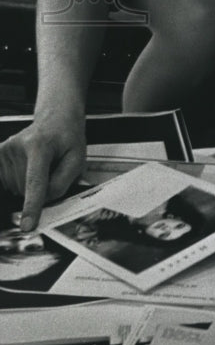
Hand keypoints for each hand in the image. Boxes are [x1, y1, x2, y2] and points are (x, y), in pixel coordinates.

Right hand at [0, 111, 85, 229]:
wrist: (55, 120)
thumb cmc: (67, 138)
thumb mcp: (77, 158)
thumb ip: (63, 182)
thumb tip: (45, 201)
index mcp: (40, 146)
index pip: (35, 182)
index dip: (32, 206)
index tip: (27, 225)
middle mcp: (18, 147)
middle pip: (26, 190)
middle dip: (40, 188)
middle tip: (50, 168)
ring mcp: (5, 150)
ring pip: (16, 189)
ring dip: (29, 184)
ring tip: (40, 165)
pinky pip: (5, 183)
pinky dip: (18, 182)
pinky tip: (25, 170)